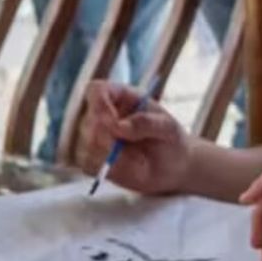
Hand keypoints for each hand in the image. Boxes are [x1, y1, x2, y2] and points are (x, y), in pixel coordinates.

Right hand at [73, 82, 189, 193]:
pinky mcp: (94, 159)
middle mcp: (103, 114)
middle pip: (88, 122)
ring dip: (110, 157)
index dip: (99, 105)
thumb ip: (145, 123)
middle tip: (127, 150)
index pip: (96, 90)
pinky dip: (107, 170)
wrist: (175, 167)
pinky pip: (88, 165)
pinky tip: (127, 169)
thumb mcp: (168, 127)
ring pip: (87, 146)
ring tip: (137, 160)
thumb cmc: (172, 140)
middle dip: (106, 139)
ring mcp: (96, 137)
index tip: (113, 124)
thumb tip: (118, 126)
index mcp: (120, 97)